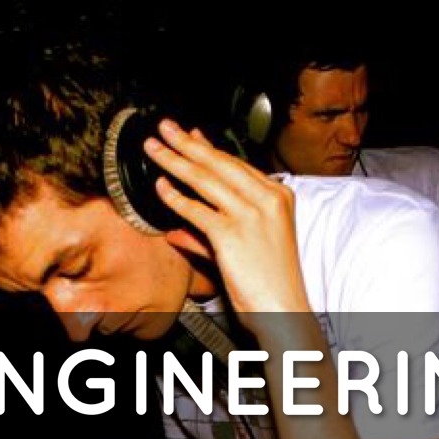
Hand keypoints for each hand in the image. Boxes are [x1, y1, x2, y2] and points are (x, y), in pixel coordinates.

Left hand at [143, 120, 309, 318]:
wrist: (284, 310)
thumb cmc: (269, 284)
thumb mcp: (243, 250)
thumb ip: (206, 236)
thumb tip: (177, 227)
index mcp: (278, 196)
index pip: (236, 164)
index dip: (208, 148)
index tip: (189, 136)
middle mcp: (267, 199)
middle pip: (219, 164)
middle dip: (187, 144)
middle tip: (165, 128)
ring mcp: (251, 215)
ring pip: (205, 180)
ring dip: (175, 161)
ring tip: (154, 148)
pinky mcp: (233, 233)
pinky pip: (197, 209)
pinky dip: (175, 197)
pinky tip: (160, 187)